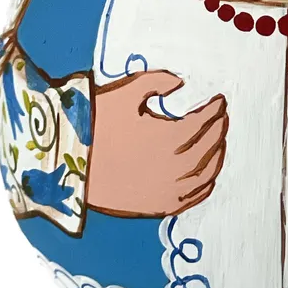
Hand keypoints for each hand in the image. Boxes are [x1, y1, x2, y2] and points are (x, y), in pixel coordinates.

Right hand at [86, 70, 226, 217]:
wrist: (65, 163)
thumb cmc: (93, 124)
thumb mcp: (125, 92)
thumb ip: (158, 81)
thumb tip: (181, 83)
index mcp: (168, 138)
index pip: (203, 122)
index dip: (215, 110)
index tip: (220, 100)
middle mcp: (173, 167)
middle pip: (209, 146)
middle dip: (218, 129)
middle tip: (222, 116)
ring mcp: (166, 190)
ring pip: (206, 173)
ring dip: (217, 155)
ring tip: (219, 140)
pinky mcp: (158, 207)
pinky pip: (193, 197)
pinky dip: (206, 184)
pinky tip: (208, 173)